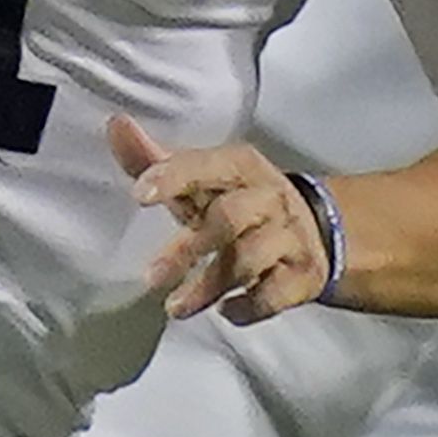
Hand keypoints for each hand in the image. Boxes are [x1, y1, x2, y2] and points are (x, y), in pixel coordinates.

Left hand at [110, 115, 332, 320]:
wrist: (321, 230)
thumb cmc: (242, 202)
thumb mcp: (204, 180)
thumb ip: (157, 160)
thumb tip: (116, 125)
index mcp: (242, 168)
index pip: (211, 164)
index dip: (176, 176)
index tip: (140, 194)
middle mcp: (269, 198)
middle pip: (229, 218)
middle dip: (187, 249)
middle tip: (151, 277)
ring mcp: (289, 238)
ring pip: (249, 260)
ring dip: (208, 287)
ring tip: (175, 307)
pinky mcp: (302, 275)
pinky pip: (274, 295)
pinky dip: (248, 307)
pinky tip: (226, 311)